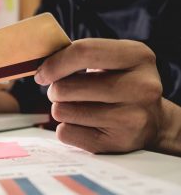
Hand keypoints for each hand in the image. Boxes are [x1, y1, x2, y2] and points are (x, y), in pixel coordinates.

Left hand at [34, 39, 164, 152]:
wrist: (154, 121)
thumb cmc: (120, 84)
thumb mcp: (111, 60)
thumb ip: (79, 55)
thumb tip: (40, 66)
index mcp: (138, 56)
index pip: (83, 52)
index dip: (54, 63)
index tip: (42, 73)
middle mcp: (141, 87)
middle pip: (65, 87)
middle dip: (55, 90)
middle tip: (65, 92)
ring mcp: (132, 118)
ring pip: (62, 111)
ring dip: (62, 109)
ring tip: (79, 107)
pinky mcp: (118, 143)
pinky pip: (65, 133)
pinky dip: (67, 128)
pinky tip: (86, 124)